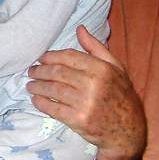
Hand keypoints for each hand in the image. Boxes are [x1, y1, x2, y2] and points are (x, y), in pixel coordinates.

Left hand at [26, 25, 145, 159]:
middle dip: (40, 71)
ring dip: (37, 86)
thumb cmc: (121, 95)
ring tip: (30, 85)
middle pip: (57, 73)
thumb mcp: (115, 68)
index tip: (41, 58)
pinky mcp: (78, 120)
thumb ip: (96, 48)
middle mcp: (93, 84)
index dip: (51, 56)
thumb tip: (79, 28)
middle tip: (31, 71)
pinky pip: (53, 109)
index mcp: (102, 68)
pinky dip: (41, 103)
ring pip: (53, 90)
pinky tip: (36, 99)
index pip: (68, 57)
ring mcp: (85, 103)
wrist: (128, 131)